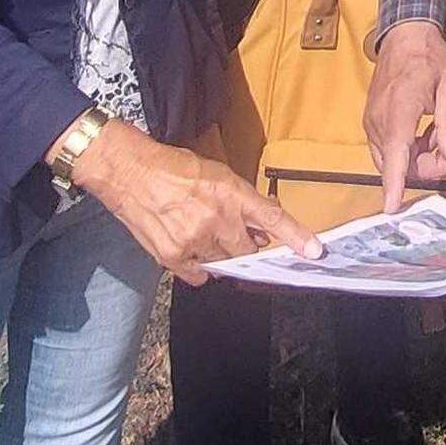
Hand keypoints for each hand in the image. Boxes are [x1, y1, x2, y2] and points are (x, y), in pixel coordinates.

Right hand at [71, 123, 318, 284]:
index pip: (272, 218)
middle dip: (242, 244)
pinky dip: (198, 267)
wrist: (130, 172)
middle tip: (226, 231)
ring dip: (217, 252)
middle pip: (247, 249)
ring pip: (223, 262)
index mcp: (231, 192)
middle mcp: (218, 218)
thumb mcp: (216, 175)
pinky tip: (188, 248)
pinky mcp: (174, 256)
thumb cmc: (174, 169)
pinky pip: (199, 275)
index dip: (296, 236)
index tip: (314, 251)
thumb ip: (240, 202)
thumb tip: (261, 232)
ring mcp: (196, 239)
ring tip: (197, 230)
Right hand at [363, 19, 445, 210]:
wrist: (404, 36)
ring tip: (438, 132)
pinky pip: (391, 151)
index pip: (396, 154)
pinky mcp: (372, 124)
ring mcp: (372, 123)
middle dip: (427, 167)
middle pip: (400, 165)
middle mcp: (380, 121)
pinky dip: (409, 150)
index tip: (391, 209)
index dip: (394, 184)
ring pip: (395, 161)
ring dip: (419, 158)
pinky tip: (425, 132)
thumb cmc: (430, 58)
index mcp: (400, 109)